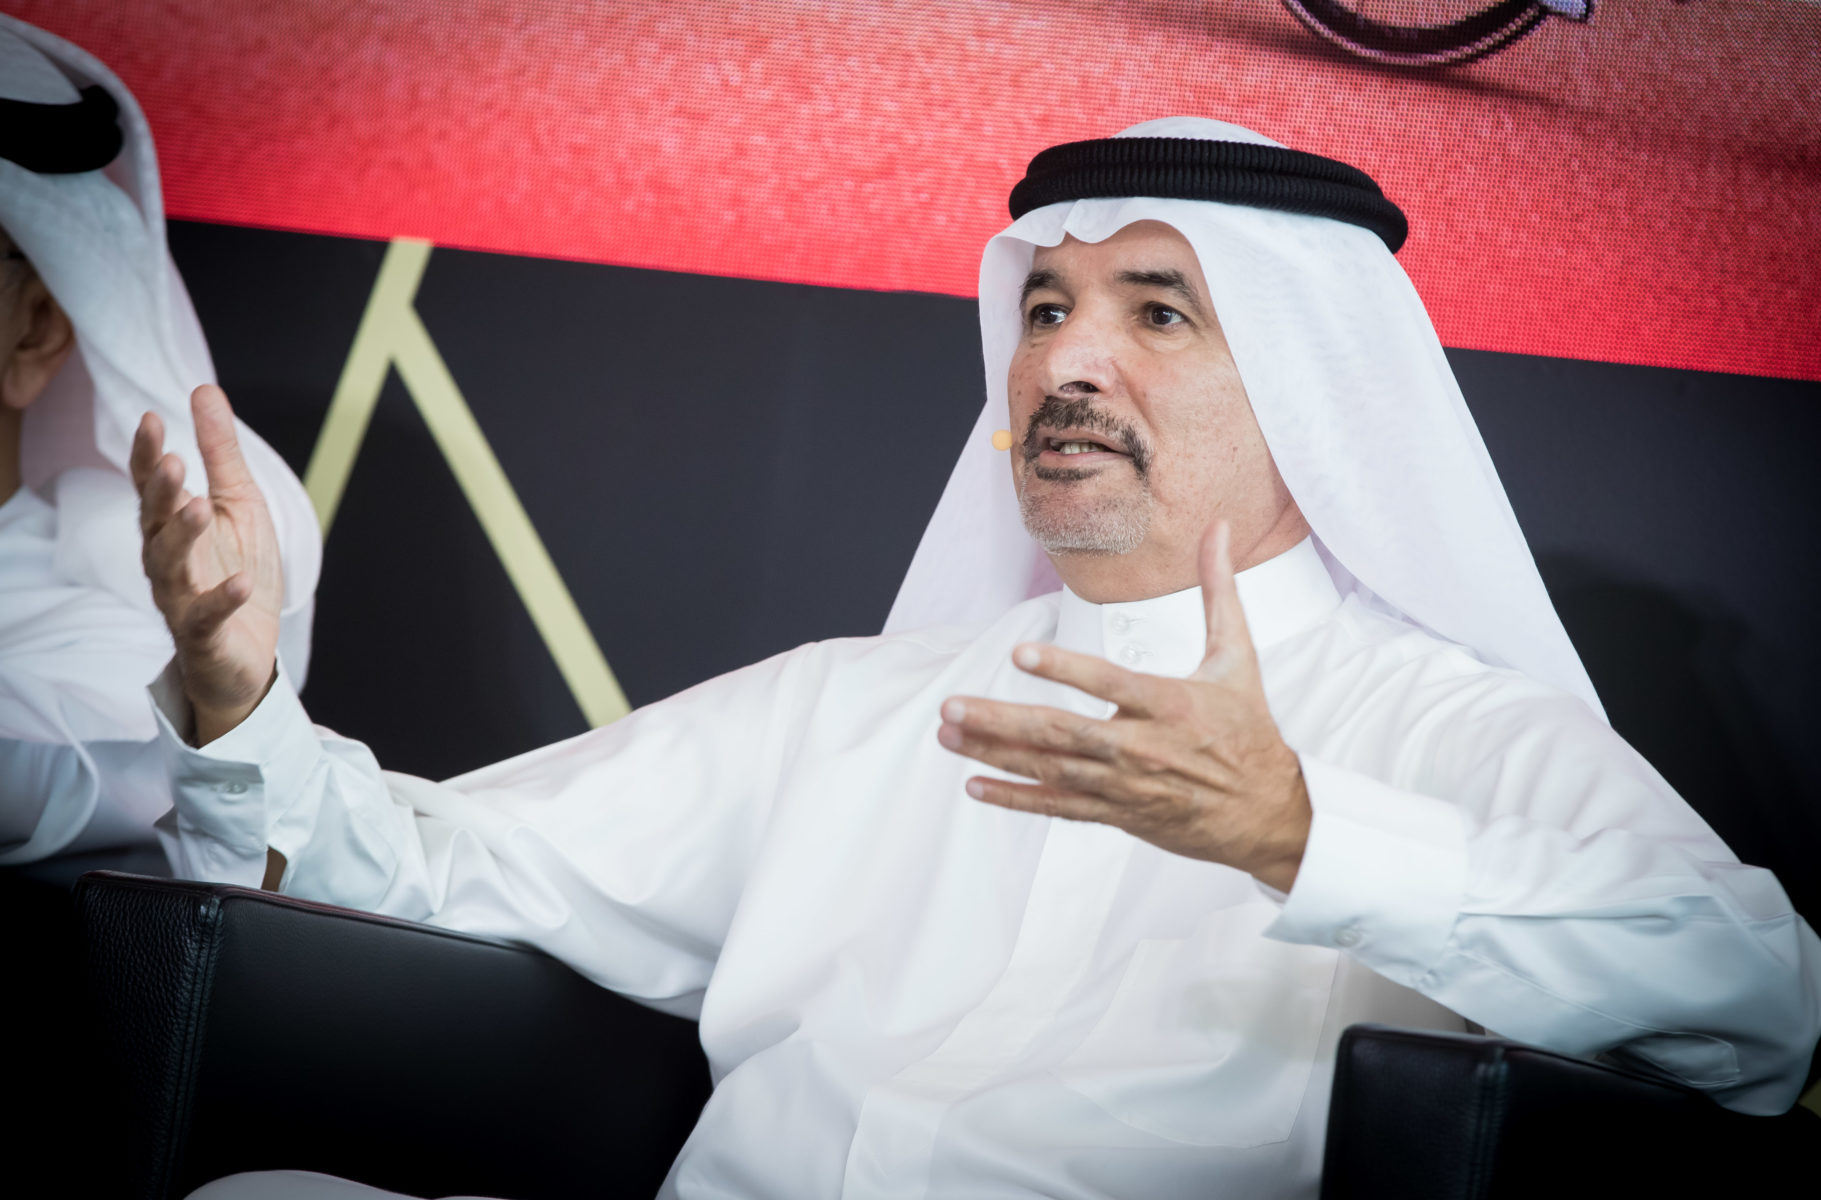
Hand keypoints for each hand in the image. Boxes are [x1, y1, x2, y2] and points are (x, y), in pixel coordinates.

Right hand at [131, 385, 283, 743]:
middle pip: (154, 522)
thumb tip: (204, 389)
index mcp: (172, 525)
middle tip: (174, 463)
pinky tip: (240, 582)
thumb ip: (221, 453)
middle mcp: (166, 559)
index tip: (152, 420)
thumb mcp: (239, 503)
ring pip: (169, 566)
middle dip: (161, 492)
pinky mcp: (203, 634)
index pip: (152, 486)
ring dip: (183, 536)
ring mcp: (180, 598)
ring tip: (200, 507)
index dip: (148, 456)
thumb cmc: (238, 570)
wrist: (250, 651)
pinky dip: (222, 599)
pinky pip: (207, 615)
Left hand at [936, 521, 1310, 891]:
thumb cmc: (1249, 729)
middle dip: (1003, 721)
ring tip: (948, 733)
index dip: (1065, 670)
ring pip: (1051, 770)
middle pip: (1064, 733)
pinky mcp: (1117, 813)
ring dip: (995, 752)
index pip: (1111, 683)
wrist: (1267, 812)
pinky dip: (1016, 798)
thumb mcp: (1238, 656)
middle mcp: (1142, 748)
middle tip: (952, 706)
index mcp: (1171, 704)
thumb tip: (1220, 527)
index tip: (1019, 655)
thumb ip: (1219, 590)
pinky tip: (975, 785)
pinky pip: (1058, 808)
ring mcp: (1125, 785)